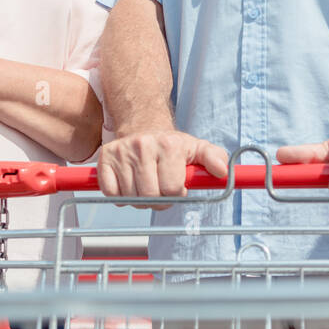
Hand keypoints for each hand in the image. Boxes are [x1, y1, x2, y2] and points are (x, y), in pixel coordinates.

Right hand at [97, 130, 228, 210]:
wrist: (143, 128)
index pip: (172, 190)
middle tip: (159, 188)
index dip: (176, 194)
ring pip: (129, 198)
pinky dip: (119, 195)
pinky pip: (111, 194)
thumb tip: (223, 172)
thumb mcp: (196, 148)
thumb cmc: (172, 146)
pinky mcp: (104, 158)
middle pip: (149, 196)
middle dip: (157, 200)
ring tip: (145, 184)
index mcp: (169, 145)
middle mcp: (143, 145)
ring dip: (138, 198)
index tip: (175, 185)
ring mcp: (122, 151)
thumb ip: (214, 158)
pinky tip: (128, 182)